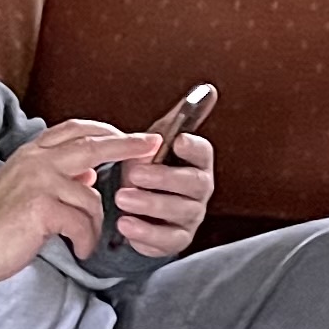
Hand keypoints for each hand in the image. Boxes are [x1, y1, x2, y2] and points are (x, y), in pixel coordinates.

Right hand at [0, 122, 146, 282]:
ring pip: (91, 196)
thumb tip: (88, 174)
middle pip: (92, 144)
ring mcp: (38, 181)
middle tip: (152, 145)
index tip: (132, 134)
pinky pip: (82, 222)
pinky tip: (79, 250)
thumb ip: (56, 177)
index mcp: (31, 153)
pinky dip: (86, 240)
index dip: (106, 130)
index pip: (74, 130)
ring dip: (95, 224)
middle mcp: (35, 160)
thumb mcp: (26, 190)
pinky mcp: (41, 207)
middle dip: (126, 144)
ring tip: (84, 242)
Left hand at [104, 128, 213, 259]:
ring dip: (150, 204)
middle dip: (164, 178)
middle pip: (193, 183)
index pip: (203, 152)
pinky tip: (125, 224)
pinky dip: (145, 232)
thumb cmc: (149, 168)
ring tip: (121, 199)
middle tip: (135, 174)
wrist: (136, 204)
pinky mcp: (176, 238)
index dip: (193, 147)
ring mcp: (191, 216)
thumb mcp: (157, 142)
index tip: (177, 140)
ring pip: (179, 211)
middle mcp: (200, 190)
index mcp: (197, 162)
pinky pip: (166, 240)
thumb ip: (175, 120)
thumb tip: (206, 89)